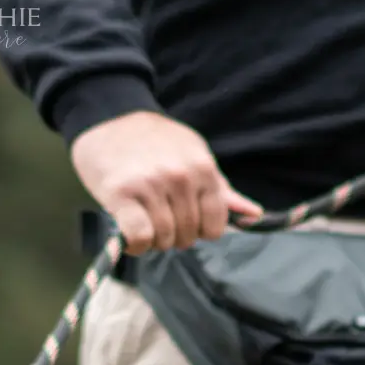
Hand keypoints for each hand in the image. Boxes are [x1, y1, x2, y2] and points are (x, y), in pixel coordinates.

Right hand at [69, 111, 261, 254]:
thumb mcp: (196, 157)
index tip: (185, 220)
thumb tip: (254, 216)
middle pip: (188, 235)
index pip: (215, 224)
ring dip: (153, 241)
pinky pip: (139, 236)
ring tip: (143, 222)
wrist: (110, 119)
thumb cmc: (156, 143)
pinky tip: (128, 236)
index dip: (200, 230)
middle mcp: (180, 177)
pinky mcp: (122, 194)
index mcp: (203, 169)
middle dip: (174, 236)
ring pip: (163, 238)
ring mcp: (151, 185)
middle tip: (158, 218)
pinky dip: (135, 245)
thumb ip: (222, 190)